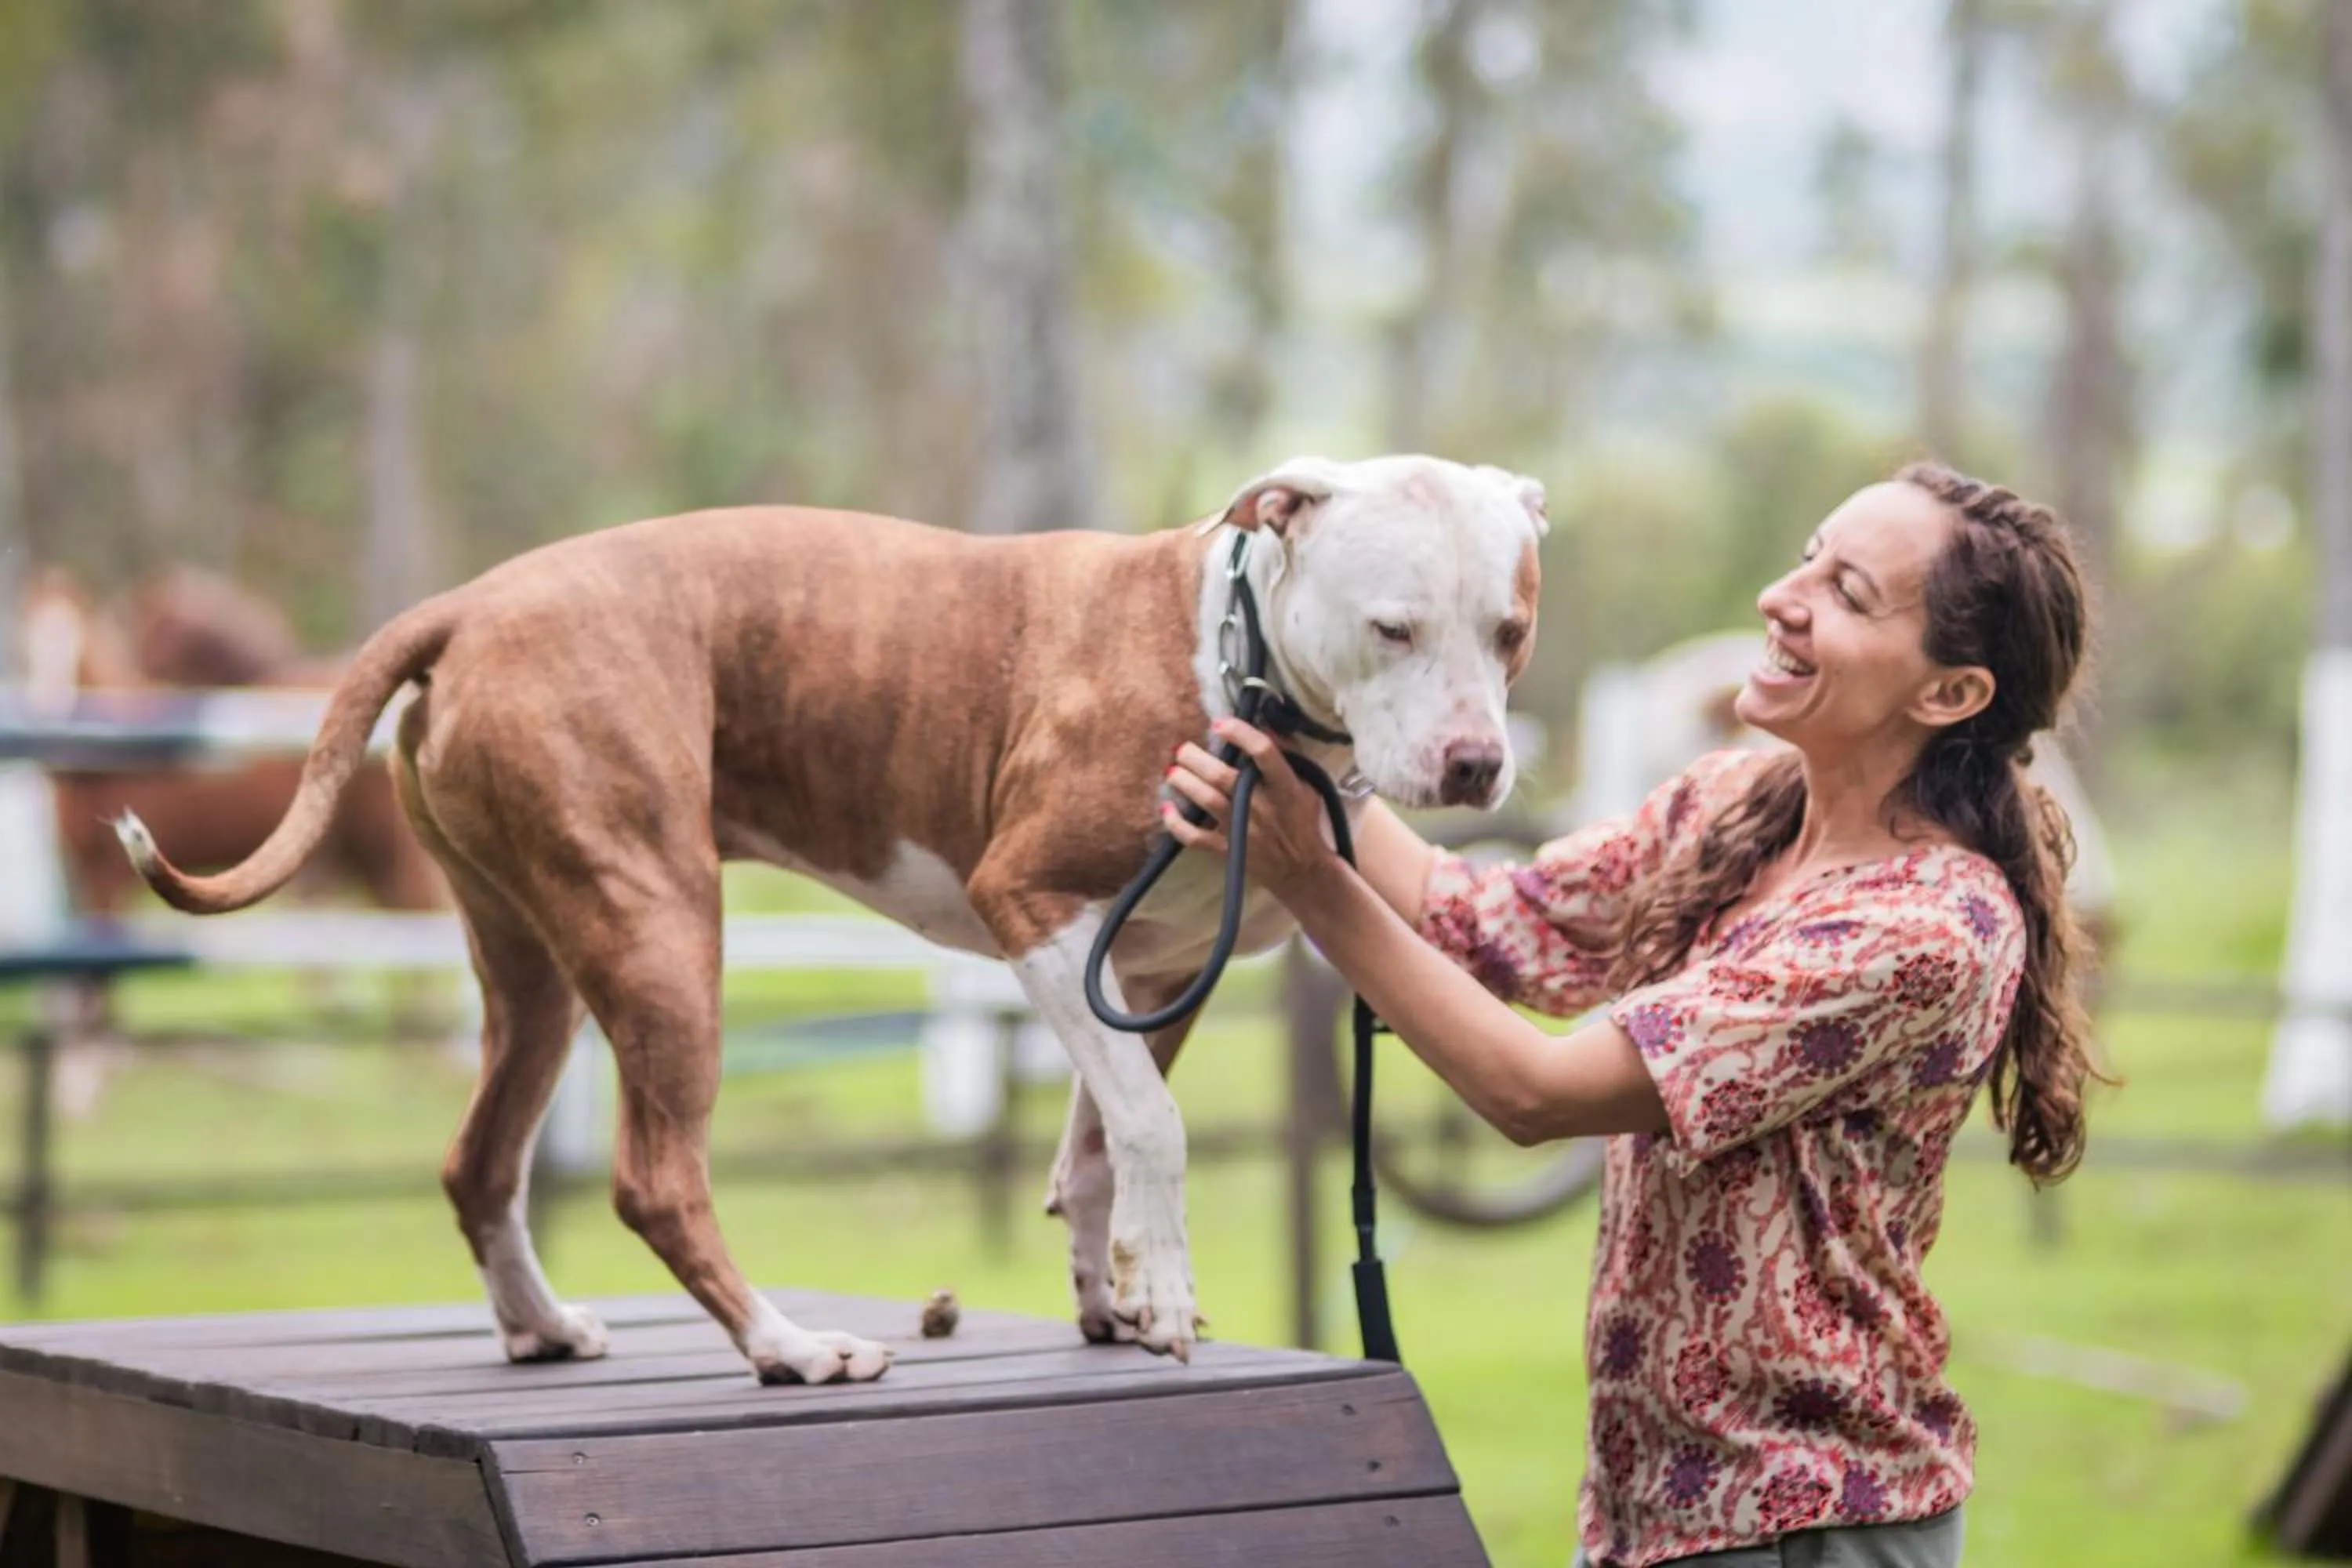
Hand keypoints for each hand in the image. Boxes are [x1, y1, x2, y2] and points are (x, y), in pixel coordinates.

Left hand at [1160, 719, 1338, 896]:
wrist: (1300, 869)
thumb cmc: (1302, 820)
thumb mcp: (1305, 785)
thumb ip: (1288, 755)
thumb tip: (1265, 725)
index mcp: (1283, 785)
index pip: (1263, 752)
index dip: (1240, 733)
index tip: (1219, 723)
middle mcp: (1260, 804)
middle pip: (1221, 775)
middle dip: (1195, 758)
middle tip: (1182, 749)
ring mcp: (1241, 828)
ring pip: (1206, 800)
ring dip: (1184, 782)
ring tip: (1172, 771)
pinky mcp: (1226, 848)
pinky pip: (1195, 837)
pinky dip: (1176, 824)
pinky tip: (1165, 809)